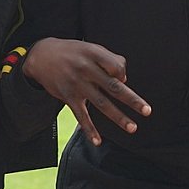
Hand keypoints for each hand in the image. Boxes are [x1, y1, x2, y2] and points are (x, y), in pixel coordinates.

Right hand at [21, 37, 150, 145]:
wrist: (41, 55)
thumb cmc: (72, 52)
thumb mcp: (90, 47)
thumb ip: (109, 59)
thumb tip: (124, 79)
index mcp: (93, 54)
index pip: (116, 66)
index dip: (123, 74)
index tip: (122, 79)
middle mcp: (86, 69)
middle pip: (113, 87)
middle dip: (132, 100)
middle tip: (147, 110)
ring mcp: (77, 84)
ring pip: (101, 103)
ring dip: (118, 117)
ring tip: (132, 127)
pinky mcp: (68, 96)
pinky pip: (81, 115)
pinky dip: (89, 129)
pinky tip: (98, 141)